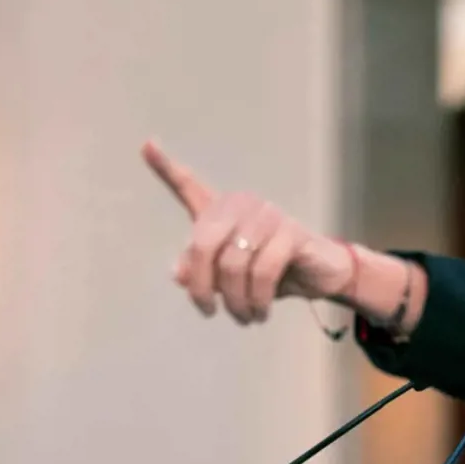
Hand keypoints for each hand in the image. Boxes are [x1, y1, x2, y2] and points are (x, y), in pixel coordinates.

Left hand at [141, 140, 352, 323]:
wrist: (319, 274)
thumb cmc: (271, 271)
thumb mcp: (229, 276)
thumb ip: (201, 271)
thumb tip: (178, 275)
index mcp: (221, 210)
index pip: (189, 185)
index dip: (165, 167)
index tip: (146, 145)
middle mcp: (241, 204)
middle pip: (202, 244)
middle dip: (201, 287)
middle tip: (209, 312)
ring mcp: (267, 215)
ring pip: (233, 265)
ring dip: (235, 301)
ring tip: (244, 318)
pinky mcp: (291, 233)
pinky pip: (262, 272)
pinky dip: (257, 300)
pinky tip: (259, 313)